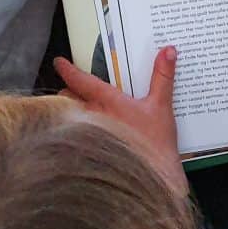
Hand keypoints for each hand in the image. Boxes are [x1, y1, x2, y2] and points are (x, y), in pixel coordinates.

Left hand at [53, 46, 186, 194]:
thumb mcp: (162, 106)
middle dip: (68, 93)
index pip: (80, 80)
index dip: (67, 69)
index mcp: (107, 102)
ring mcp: (84, 137)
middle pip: (65, 98)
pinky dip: (72, 134)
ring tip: (78, 113)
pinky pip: (69, 138)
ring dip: (68, 113)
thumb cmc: (156, 143)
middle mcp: (90, 117)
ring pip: (65, 118)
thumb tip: (168, 51)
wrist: (153, 177)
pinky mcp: (83, 153)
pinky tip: (82, 138)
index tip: (60, 62)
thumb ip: (163, 77)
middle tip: (75, 91)